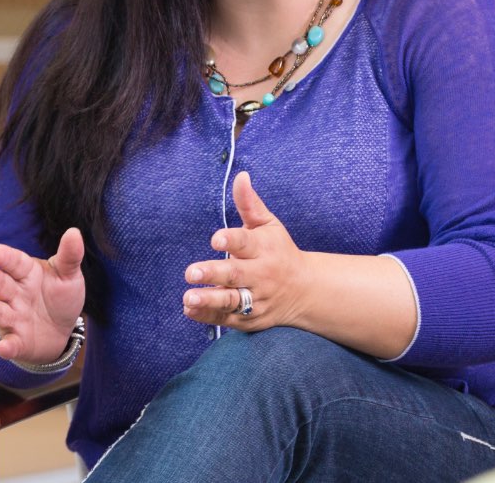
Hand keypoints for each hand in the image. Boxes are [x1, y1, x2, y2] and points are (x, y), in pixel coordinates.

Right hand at [0, 227, 86, 364]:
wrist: (62, 331)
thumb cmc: (60, 297)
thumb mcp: (68, 275)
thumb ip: (69, 256)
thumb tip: (74, 232)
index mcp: (26, 273)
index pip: (15, 263)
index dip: (5, 258)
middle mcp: (14, 295)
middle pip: (0, 285)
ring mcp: (13, 318)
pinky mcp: (17, 342)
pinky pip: (11, 344)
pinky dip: (6, 347)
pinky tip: (2, 348)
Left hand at [182, 171, 313, 331]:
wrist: (305, 290)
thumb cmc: (279, 251)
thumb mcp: (269, 225)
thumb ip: (250, 204)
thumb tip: (240, 176)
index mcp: (263, 248)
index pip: (246, 243)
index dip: (231, 240)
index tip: (215, 239)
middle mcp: (261, 275)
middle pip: (236, 275)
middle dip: (213, 274)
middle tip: (191, 272)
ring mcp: (256, 298)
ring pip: (232, 301)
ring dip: (209, 300)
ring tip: (189, 297)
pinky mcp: (249, 318)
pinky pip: (227, 318)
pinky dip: (208, 316)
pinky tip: (190, 309)